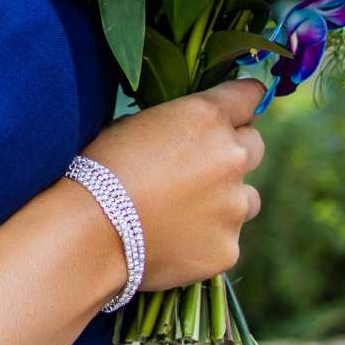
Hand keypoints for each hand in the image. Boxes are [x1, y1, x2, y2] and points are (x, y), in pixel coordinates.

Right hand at [87, 80, 263, 290]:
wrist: (89, 232)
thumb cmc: (100, 170)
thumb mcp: (133, 125)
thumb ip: (176, 126)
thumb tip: (185, 133)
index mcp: (207, 118)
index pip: (249, 95)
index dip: (241, 103)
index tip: (236, 110)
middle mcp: (232, 158)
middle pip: (254, 146)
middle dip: (232, 152)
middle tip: (197, 168)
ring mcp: (234, 207)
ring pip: (245, 199)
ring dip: (224, 200)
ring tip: (181, 212)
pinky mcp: (227, 248)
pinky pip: (225, 239)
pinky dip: (205, 239)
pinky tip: (171, 241)